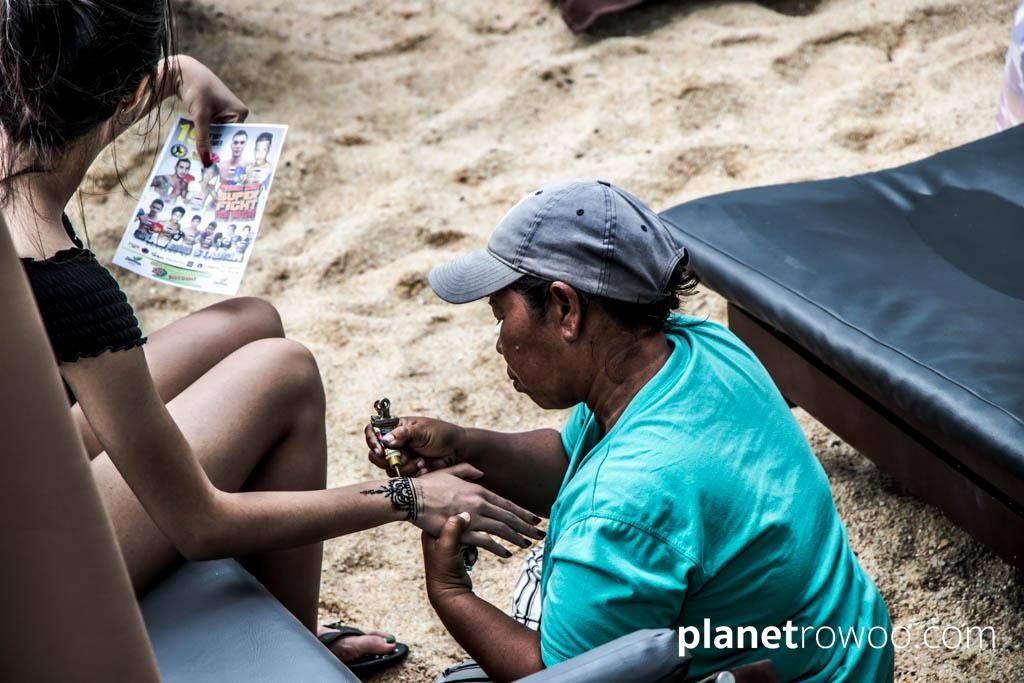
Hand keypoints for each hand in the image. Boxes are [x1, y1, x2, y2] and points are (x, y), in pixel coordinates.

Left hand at [175, 56, 248, 165]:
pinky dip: (201, 135)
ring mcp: (224, 113)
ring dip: (207, 142)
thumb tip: (206, 161)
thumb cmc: (196, 88)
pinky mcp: (213, 113)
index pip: (233, 137)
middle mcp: (235, 114)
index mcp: (240, 112)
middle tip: (207, 166)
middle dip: (215, 148)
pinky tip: (195, 146)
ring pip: (215, 134)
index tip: (218, 168)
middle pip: (225, 137)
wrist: (181, 69)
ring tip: (201, 159)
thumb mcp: (200, 116)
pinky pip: (209, 129)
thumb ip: (203, 139)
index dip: (225, 151)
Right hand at [365, 416, 464, 476]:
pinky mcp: (407, 470)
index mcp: (396, 428)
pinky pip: (399, 476)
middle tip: (404, 458)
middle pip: (375, 454)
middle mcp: (395, 443)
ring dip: (404, 467)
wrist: (458, 452)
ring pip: (387, 467)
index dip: (372, 441)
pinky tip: (424, 468)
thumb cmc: (443, 435)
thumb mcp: (423, 431)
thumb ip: (403, 434)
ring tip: (421, 462)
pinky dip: (412, 474)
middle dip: (388, 459)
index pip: (373, 431)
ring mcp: (400, 457)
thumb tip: (385, 440)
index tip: (380, 449)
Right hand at [413, 464, 543, 556]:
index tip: (535, 518)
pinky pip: (487, 542)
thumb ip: (467, 471)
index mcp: (478, 490)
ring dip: (518, 537)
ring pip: (502, 530)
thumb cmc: (427, 485)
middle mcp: (480, 503)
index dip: (522, 512)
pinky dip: (499, 548)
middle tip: (541, 533)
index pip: (507, 503)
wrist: (411, 498)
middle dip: (527, 526)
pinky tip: (508, 553)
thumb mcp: (449, 472)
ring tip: (529, 544)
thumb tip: (480, 473)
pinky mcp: (463, 532)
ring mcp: (472, 518)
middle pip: (510, 517)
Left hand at [423, 512, 473, 601]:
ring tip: (467, 556)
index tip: (469, 522)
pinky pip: (470, 544)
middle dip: (469, 535)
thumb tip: (465, 513)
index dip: (459, 517)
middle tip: (467, 544)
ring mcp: (446, 545)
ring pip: (467, 534)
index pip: (446, 514)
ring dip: (472, 544)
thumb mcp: (447, 546)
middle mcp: (436, 536)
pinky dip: (472, 551)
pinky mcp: (456, 553)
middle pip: (459, 525)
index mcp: (429, 531)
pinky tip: (470, 560)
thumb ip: (454, 527)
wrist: (449, 593)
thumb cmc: (444, 570)